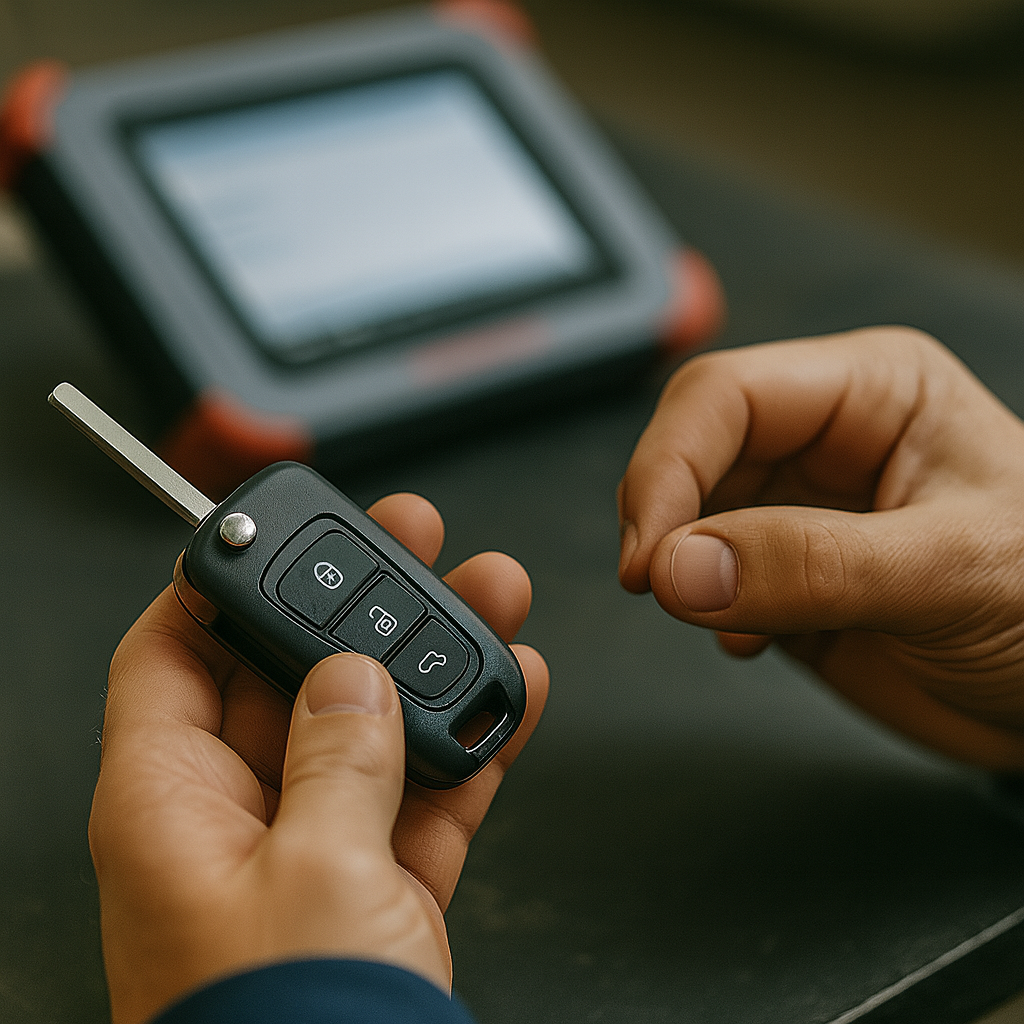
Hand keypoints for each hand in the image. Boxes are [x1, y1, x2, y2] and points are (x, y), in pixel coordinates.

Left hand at [89, 493, 548, 1023]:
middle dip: (356, 603)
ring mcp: (313, 844)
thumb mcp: (312, 872)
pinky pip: (423, 785)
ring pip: (372, 721)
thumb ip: (336, 755)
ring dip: (433, 661)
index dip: (217, 582)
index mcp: (172, 800)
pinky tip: (514, 691)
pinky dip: (470, 741)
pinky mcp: (376, 881)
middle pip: (292, 671)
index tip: (273, 532)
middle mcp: (235, 814)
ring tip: (487, 594)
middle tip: (407, 539)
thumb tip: (351, 681)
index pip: (172, 653)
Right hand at [618, 326, 1023, 769]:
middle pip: (692, 449)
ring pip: (690, 517)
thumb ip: (813, 565)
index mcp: (871, 394)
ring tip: (734, 617)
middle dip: (666, 516)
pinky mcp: (785, 578)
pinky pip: (706, 579)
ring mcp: (800, 513)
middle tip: (661, 583)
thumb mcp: (950, 572)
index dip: (668, 465)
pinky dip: (707, 612)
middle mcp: (825, 443)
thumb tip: (680, 565)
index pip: (725, 396)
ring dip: (684, 569)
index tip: (649, 552)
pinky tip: (756, 640)